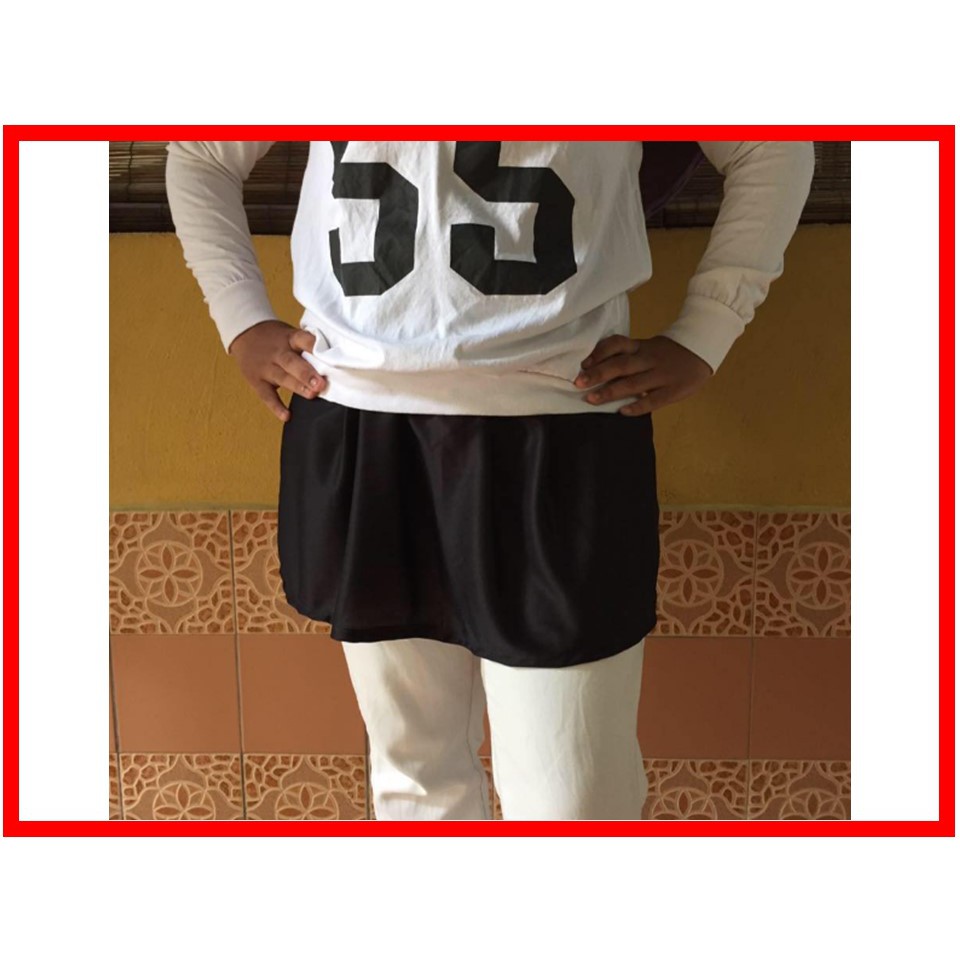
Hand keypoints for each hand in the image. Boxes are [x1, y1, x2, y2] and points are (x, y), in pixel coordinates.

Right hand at [227, 320, 327, 421]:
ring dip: (298, 387)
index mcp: (289, 338)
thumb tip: (333, 362)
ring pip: (282, 378)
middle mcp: (277, 353)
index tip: (327, 354)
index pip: (302, 339)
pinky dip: (276, 407)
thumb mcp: (290, 335)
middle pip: (292, 362)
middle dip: (307, 373)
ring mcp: (266, 367)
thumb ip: (307, 347)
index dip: (314, 346)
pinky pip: (267, 396)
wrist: (244, 334)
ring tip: (312, 394)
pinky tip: (287, 416)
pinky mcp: (257, 381)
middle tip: (321, 383)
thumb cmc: (276, 338)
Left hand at [574, 334, 713, 414]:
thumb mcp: (649, 347)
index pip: (617, 344)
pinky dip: (637, 406)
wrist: (703, 349)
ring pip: (633, 383)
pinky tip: (622, 412)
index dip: (599, 353)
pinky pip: (654, 400)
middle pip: (621, 365)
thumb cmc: (669, 352)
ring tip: (592, 399)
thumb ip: (629, 356)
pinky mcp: (674, 390)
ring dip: (611, 392)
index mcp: (642, 346)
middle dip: (598, 374)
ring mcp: (662, 375)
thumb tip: (597, 369)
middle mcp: (649, 359)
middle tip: (578, 384)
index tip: (583, 364)